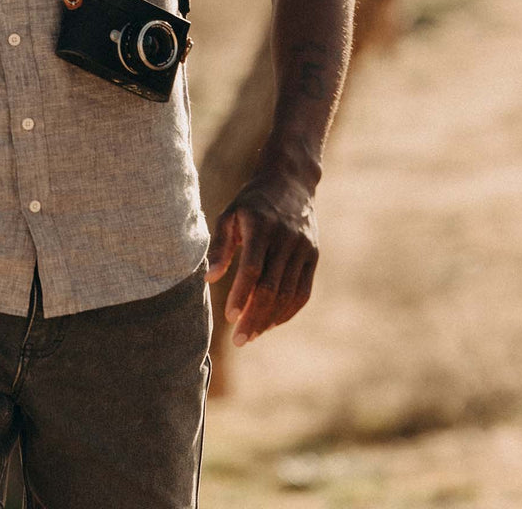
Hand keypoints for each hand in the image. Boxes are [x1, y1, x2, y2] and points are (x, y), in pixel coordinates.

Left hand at [206, 169, 318, 346]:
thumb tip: (208, 279)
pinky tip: (271, 323)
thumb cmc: (252, 202)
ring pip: (288, 293)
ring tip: (251, 335)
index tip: (229, 317)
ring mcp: (303, 248)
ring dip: (270, 319)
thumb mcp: (230, 215)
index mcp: (261, 226)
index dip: (241, 294)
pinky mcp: (313, 256)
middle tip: (239, 340)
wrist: (290, 182)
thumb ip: (220, 246)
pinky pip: (303, 291)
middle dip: (255, 316)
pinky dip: (288, 311)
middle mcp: (286, 238)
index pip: (253, 268)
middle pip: (272, 287)